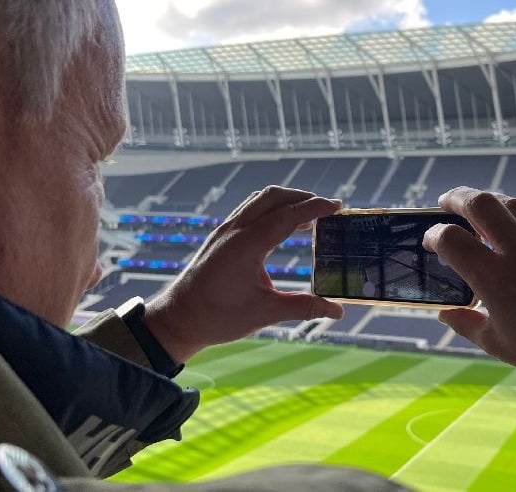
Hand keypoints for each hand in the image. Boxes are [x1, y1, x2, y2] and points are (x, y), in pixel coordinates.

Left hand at [144, 186, 344, 362]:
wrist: (177, 319)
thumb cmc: (218, 317)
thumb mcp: (266, 313)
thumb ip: (304, 307)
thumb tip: (338, 310)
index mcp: (247, 244)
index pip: (288, 215)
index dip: (316, 208)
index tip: (338, 207)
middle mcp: (234, 230)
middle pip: (273, 197)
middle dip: (302, 198)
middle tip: (326, 209)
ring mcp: (224, 231)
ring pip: (258, 200)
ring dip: (284, 202)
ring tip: (307, 217)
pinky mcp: (218, 237)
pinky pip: (247, 211)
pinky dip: (268, 210)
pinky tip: (278, 227)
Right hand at [423, 187, 515, 422]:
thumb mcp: (497, 344)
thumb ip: (465, 322)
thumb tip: (445, 311)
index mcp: (496, 279)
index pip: (451, 239)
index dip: (433, 236)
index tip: (430, 241)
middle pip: (481, 203)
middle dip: (457, 197)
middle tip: (447, 202)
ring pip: (514, 204)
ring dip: (491, 202)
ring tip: (480, 210)